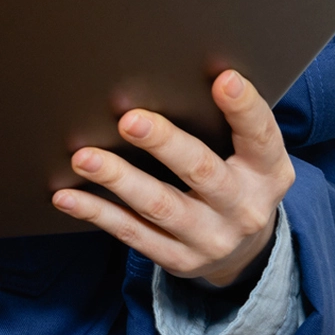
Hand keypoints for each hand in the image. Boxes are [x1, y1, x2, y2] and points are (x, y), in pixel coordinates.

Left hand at [51, 70, 295, 287]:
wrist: (243, 252)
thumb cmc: (234, 179)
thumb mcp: (246, 156)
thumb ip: (222, 124)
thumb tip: (168, 74)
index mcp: (268, 172)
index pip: (261, 136)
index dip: (244, 108)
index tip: (223, 78)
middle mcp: (244, 208)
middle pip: (202, 171)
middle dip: (164, 143)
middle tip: (128, 119)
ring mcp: (212, 239)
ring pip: (159, 205)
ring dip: (118, 179)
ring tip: (83, 157)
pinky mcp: (179, 260)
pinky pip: (131, 233)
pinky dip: (97, 212)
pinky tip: (66, 195)